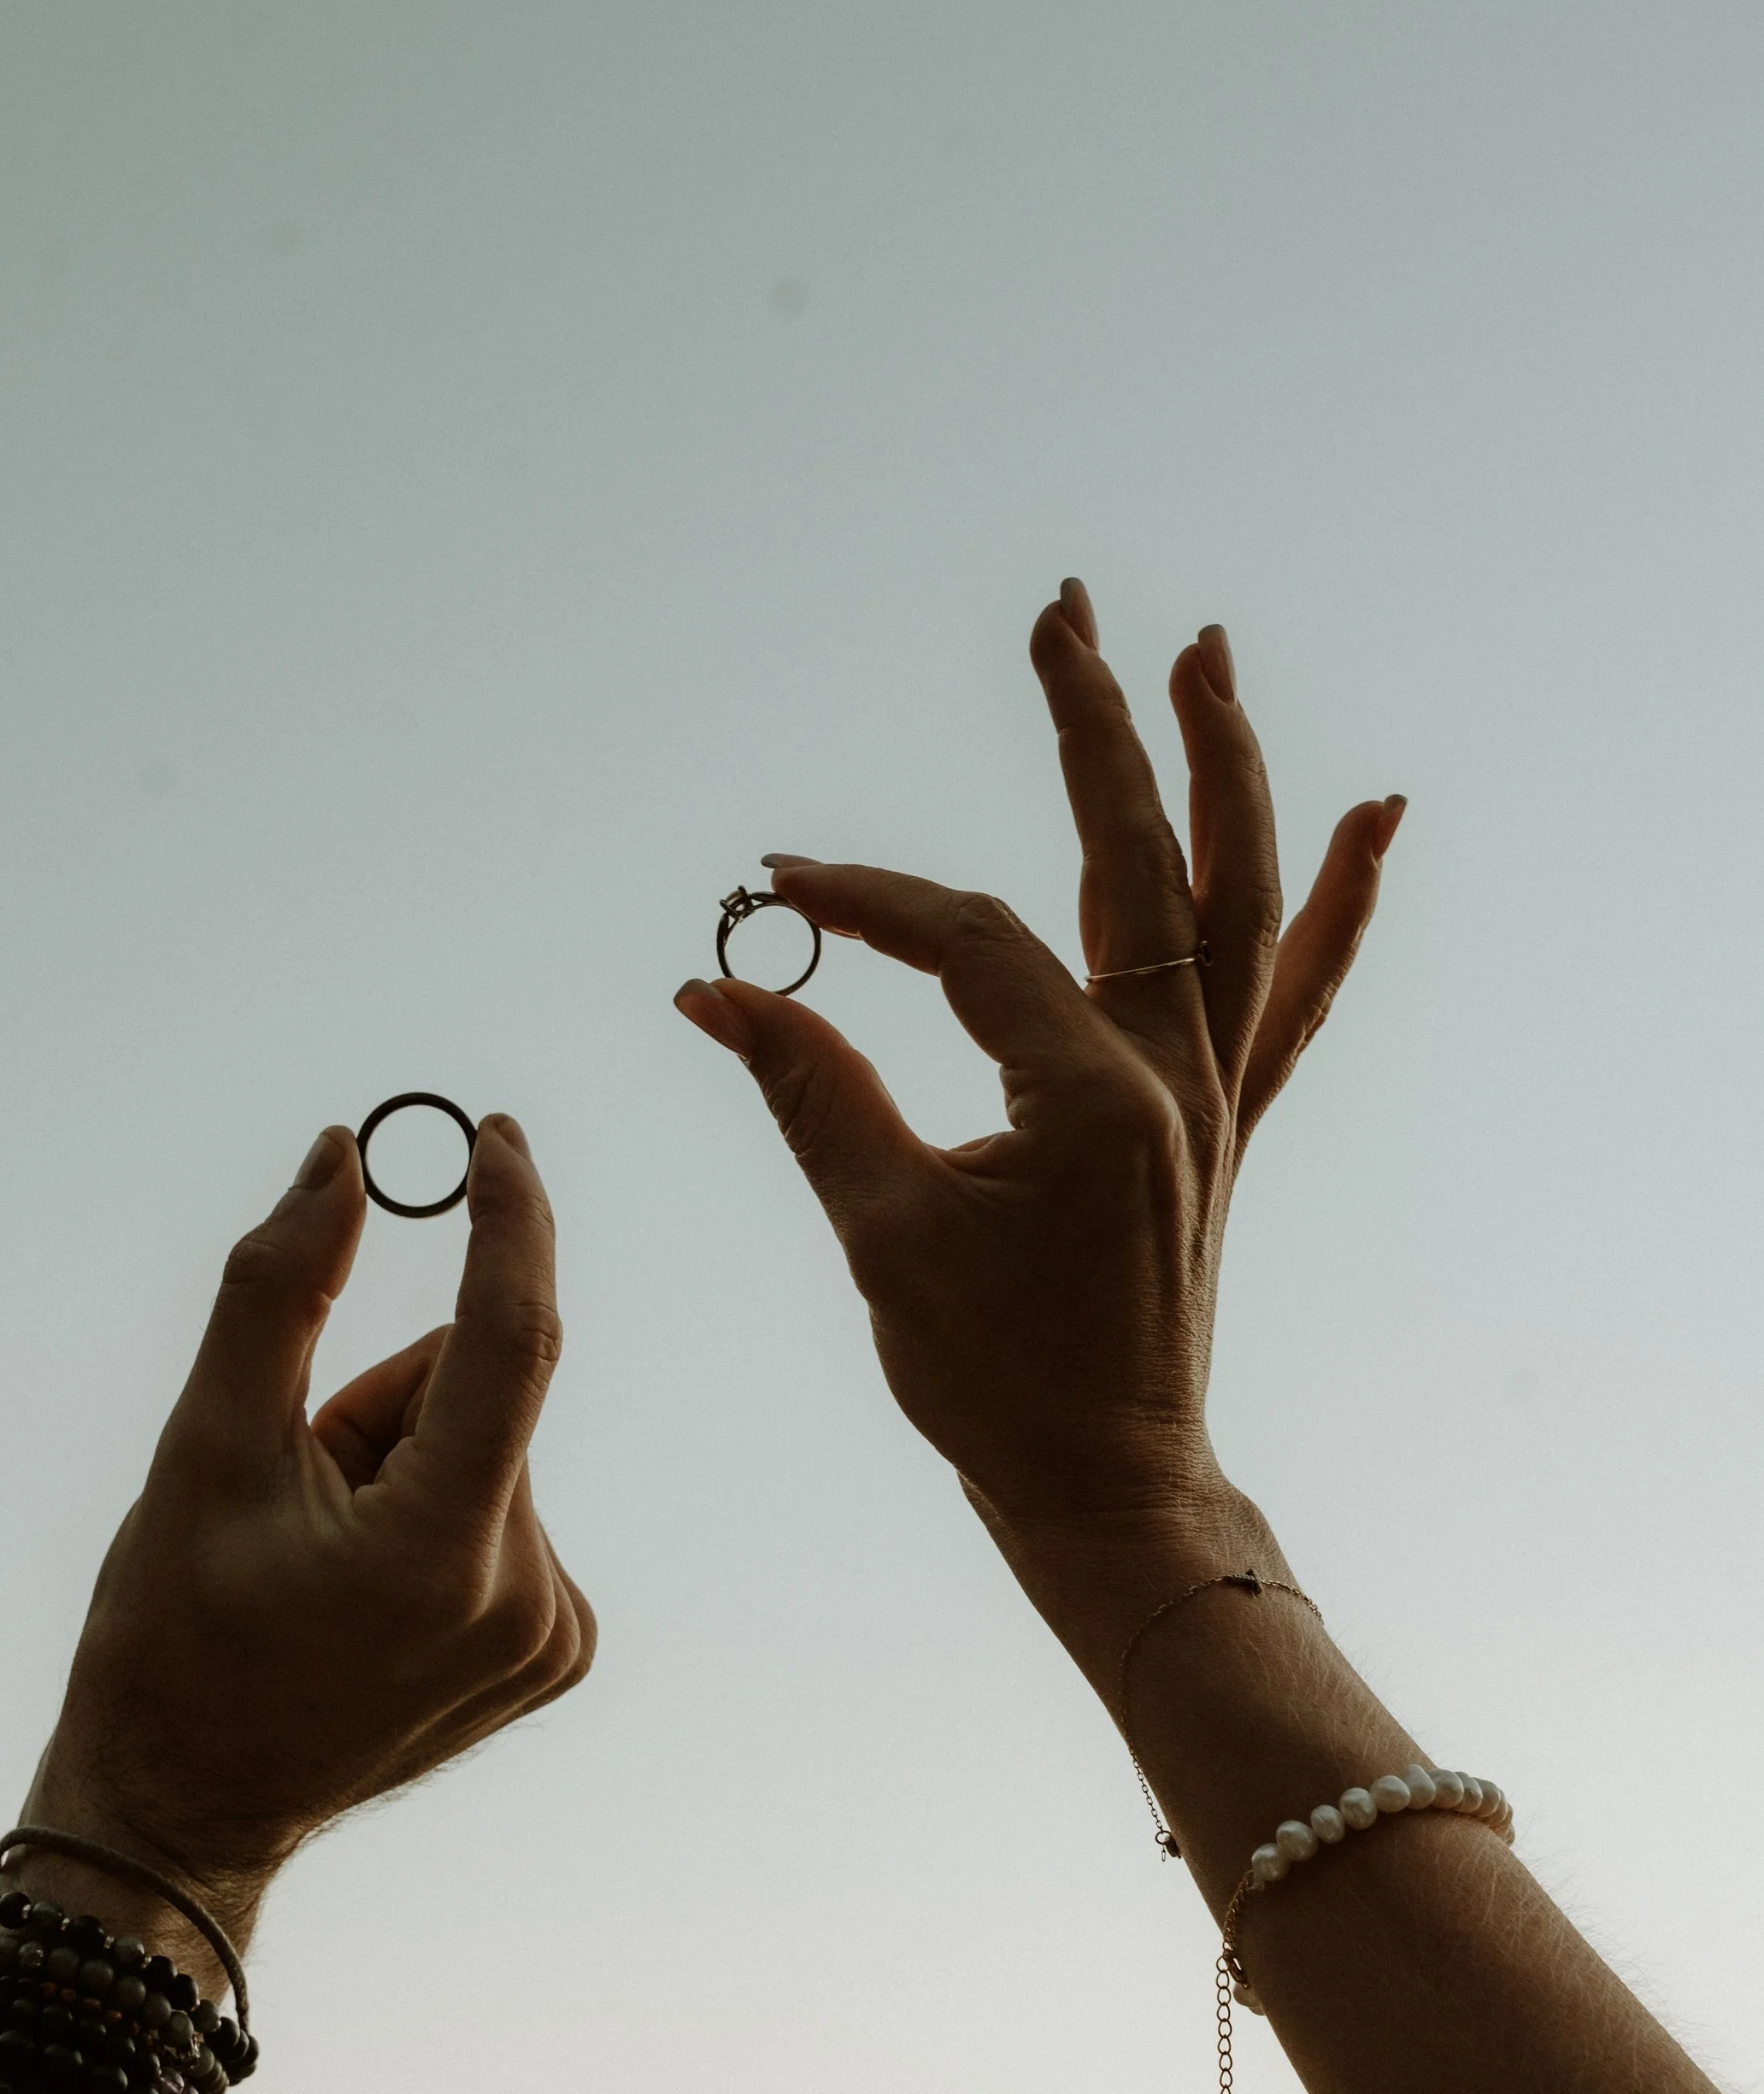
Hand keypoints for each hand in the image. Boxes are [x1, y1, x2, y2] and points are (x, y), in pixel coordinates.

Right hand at [23, 1115, 593, 1934]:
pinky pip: (499, 1512)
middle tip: (289, 1497)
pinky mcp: (557, 1653)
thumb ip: (281, 1288)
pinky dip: (431, 1518)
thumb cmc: (172, 1635)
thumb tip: (343, 1157)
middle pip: (470, 1396)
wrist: (184, 1816)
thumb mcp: (204, 1447)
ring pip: (482, 1450)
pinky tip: (364, 1599)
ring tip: (318, 1566)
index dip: (509, 1220)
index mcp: (445, 1552)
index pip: (510, 1340)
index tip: (498, 1134)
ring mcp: (552, 1636)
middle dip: (379, 1405)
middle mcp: (527, 1597)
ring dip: (399, 1466)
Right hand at [674, 583, 1401, 1658]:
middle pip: (1143, 856)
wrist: (1106, 1485)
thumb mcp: (881, 1234)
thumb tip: (717, 983)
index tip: (773, 887)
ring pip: (1239, 896)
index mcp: (1093, 1099)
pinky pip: (1301, 994)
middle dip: (1099, 721)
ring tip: (1208, 650)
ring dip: (1226, 767)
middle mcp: (1177, 1076)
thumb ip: (808, 1092)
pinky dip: (1342, 905)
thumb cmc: (991, 1382)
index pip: (971, 941)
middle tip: (1065, 608)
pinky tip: (1377, 819)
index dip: (867, 902)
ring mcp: (1218, 1095)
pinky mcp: (1230, 1124)